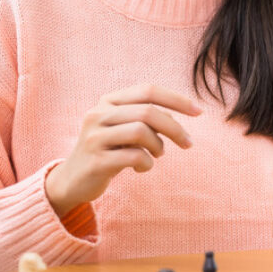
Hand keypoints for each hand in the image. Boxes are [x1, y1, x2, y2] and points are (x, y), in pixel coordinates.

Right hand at [45, 84, 200, 216]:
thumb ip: (148, 118)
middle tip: (188, 143)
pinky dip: (147, 163)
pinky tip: (142, 168)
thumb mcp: (127, 129)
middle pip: (148, 112)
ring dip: (159, 146)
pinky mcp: (95, 161)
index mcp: (108, 101)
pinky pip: (134, 156)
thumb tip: (181, 114)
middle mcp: (98, 114)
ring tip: (157, 155)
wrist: (73, 181)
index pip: (148, 90)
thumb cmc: (110, 150)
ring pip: (141, 131)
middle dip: (175, 128)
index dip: (177, 99)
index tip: (199, 112)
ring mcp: (94, 137)